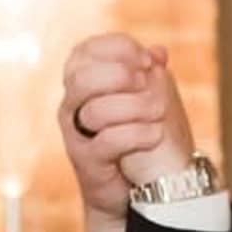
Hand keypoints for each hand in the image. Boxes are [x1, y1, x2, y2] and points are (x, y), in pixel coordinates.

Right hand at [59, 34, 196, 217]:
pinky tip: (155, 134)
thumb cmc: (140, 132)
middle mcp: (72, 103)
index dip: (119, 49)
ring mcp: (75, 132)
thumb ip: (150, 72)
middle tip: (147, 83)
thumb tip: (159, 51)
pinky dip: (137, 134)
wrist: (138, 182)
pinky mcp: (86, 161)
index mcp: (82, 78)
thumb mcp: (148, 95)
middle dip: (121, 75)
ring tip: (159, 111)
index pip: (87, 50)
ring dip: (135, 106)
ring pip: (95, 110)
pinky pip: (108, 141)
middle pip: (83, 77)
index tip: (148, 60)